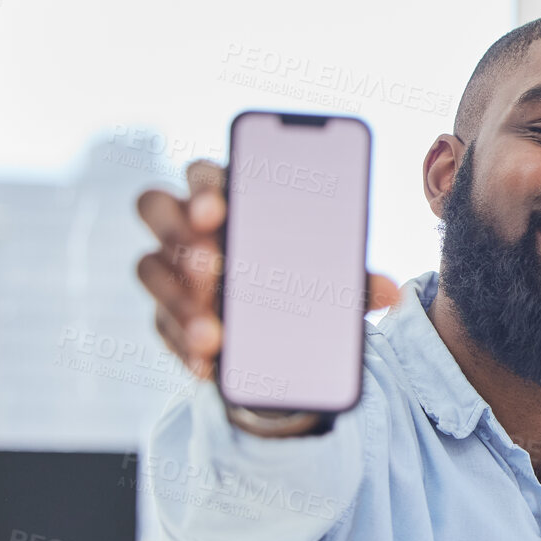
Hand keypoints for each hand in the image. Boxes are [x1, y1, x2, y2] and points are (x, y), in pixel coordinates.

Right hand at [133, 159, 400, 380]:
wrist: (281, 334)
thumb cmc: (302, 279)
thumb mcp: (331, 278)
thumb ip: (353, 280)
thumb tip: (391, 293)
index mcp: (229, 196)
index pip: (204, 174)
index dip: (205, 187)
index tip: (218, 210)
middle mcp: (188, 225)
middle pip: (156, 207)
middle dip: (177, 231)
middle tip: (210, 264)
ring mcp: (170, 269)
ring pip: (149, 268)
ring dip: (178, 300)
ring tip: (213, 333)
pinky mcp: (166, 313)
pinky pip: (160, 326)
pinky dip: (183, 347)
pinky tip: (208, 366)